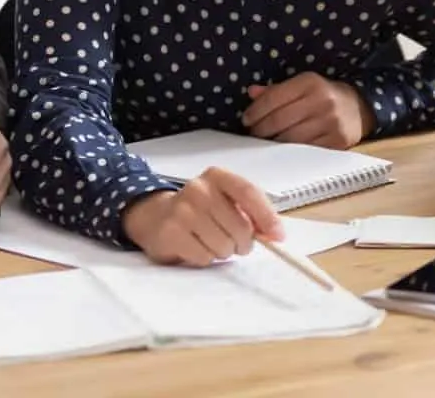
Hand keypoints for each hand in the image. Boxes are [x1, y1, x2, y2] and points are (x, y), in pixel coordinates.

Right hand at [122, 167, 283, 266]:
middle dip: (243, 243)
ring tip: (212, 242)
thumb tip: (276, 234)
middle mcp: (198, 189)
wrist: (156, 215)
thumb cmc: (201, 209)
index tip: (278, 236)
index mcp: (217, 176)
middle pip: (240, 227)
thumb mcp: (225, 200)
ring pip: (224, 246)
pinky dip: (206, 258)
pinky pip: (204, 257)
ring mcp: (182, 210)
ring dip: (223, 251)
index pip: (248, 192)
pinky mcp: (171, 233)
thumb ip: (251, 212)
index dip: (266, 216)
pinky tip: (195, 246)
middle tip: (235, 243)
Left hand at [241, 72, 374, 148]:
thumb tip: (252, 93)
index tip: (246, 119)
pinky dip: (289, 152)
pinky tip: (282, 150)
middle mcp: (321, 100)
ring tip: (265, 142)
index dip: (255, 111)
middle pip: (278, 120)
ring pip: (289, 138)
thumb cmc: (323, 95)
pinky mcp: (336, 142)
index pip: (273, 98)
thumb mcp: (302, 85)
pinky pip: (304, 151)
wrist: (358, 107)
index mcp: (310, 82)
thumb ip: (277, 90)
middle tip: (252, 133)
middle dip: (260, 129)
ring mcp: (330, 122)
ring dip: (272, 143)